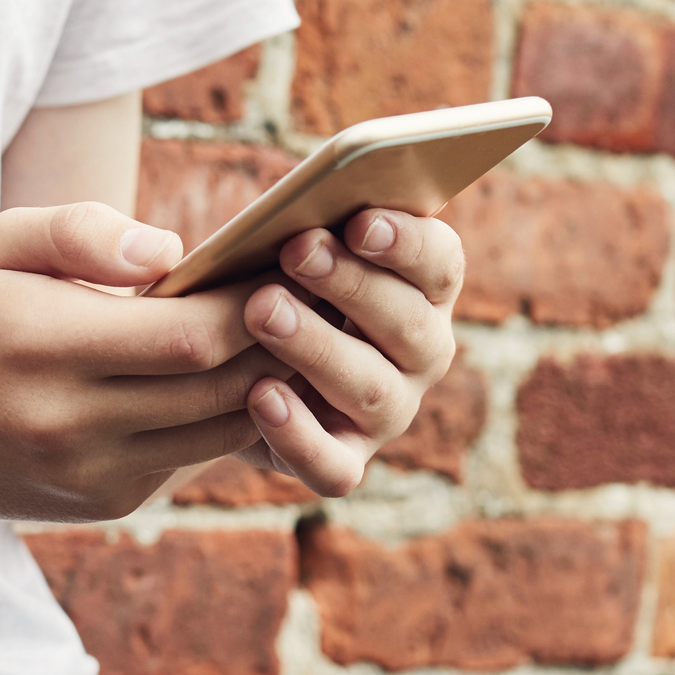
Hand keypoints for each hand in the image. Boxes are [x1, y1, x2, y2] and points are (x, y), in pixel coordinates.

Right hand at [0, 202, 279, 521]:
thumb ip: (82, 232)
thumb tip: (175, 252)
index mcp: (46, 348)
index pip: (191, 335)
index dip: (254, 303)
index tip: (288, 261)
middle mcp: (71, 425)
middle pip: (222, 389)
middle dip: (281, 342)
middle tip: (322, 295)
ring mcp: (89, 476)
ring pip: (221, 432)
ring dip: (268, 385)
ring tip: (299, 331)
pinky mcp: (102, 503)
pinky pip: (190, 456)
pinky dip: (224, 416)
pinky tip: (242, 373)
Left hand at [237, 208, 462, 495]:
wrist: (234, 370)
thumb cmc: (276, 283)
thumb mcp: (296, 246)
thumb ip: (313, 222)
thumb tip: (299, 209)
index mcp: (424, 289)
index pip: (441, 262)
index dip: (407, 241)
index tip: (360, 220)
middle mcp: (420, 354)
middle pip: (408, 322)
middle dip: (352, 284)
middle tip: (296, 251)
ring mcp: (388, 412)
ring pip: (372, 389)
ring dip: (318, 346)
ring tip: (262, 311)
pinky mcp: (344, 461)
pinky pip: (333, 465)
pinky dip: (298, 435)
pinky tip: (260, 396)